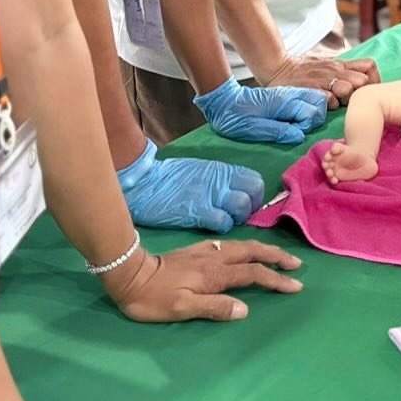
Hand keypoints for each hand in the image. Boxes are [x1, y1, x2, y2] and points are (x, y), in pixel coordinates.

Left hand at [104, 238, 303, 321]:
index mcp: (215, 275)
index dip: (276, 280)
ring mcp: (206, 251)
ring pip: (242, 246)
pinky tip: (242, 251)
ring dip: (263, 250)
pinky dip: (244, 247)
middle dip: (277, 257)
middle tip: (297, 264)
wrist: (128, 274)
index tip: (295, 286)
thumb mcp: (181, 309)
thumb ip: (214, 308)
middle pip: (253, 253)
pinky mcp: (196, 250)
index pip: (253, 275)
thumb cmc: (152, 298)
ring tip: (278, 256)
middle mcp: (215, 259)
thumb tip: (245, 309)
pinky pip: (228, 245)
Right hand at [118, 138, 264, 232]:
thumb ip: (221, 182)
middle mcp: (220, 180)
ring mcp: (210, 195)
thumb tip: (237, 195)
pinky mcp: (197, 211)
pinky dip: (222, 227)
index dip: (256, 197)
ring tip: (227, 225)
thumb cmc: (169, 179)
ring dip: (238, 219)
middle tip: (239, 220)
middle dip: (252, 210)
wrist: (143, 182)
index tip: (249, 207)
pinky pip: (222, 222)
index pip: (255, 181)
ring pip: (242, 207)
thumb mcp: (201, 172)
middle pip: (254, 194)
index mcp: (222, 171)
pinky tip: (214, 229)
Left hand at [195, 76, 326, 144]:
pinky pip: (305, 100)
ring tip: (296, 125)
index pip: (312, 111)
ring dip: (311, 114)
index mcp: (283, 102)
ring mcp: (288, 94)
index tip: (292, 132)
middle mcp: (289, 94)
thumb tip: (300, 136)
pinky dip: (306, 110)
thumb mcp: (253, 129)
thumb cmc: (235, 116)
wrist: (223, 100)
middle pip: (320, 102)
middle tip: (298, 129)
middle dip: (315, 118)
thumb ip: (278, 132)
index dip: (307, 126)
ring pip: (315, 99)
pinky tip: (292, 120)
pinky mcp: (286, 96)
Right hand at [263, 53, 380, 109]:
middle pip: (362, 82)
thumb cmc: (303, 70)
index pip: (370, 66)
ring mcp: (323, 79)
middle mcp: (335, 70)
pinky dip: (328, 105)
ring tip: (333, 102)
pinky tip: (321, 105)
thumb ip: (345, 69)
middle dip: (359, 93)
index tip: (365, 92)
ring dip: (343, 100)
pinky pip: (329, 100)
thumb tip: (366, 77)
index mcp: (341, 64)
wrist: (276, 67)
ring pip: (347, 91)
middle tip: (348, 100)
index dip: (373, 80)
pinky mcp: (311, 89)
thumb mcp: (327, 64)